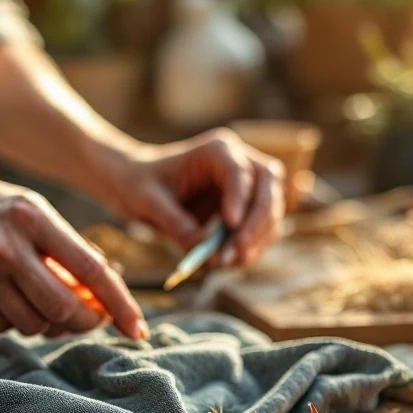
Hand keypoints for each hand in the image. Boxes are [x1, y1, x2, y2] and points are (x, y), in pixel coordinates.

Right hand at [0, 169, 147, 338]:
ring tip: (43, 297)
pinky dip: (18, 320)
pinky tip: (9, 295)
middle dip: (85, 321)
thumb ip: (71, 249)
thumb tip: (107, 294)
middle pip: (63, 309)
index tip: (138, 328)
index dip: (119, 303)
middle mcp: (5, 249)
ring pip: (36, 325)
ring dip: (50, 322)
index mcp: (33, 219)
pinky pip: (7, 328)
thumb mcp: (36, 212)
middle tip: (91, 317)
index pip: (90, 269)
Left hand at [99, 128, 284, 265]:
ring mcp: (249, 186)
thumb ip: (172, 221)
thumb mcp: (147, 201)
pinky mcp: (248, 210)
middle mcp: (240, 162)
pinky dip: (252, 247)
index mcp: (216, 150)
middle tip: (236, 251)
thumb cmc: (141, 185)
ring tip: (228, 262)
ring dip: (256, 239)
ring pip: (271, 210)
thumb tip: (200, 244)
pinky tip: (231, 261)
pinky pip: (262, 229)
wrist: (141, 188)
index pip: (239, 170)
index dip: (239, 198)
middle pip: (268, 186)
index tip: (230, 225)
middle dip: (256, 221)